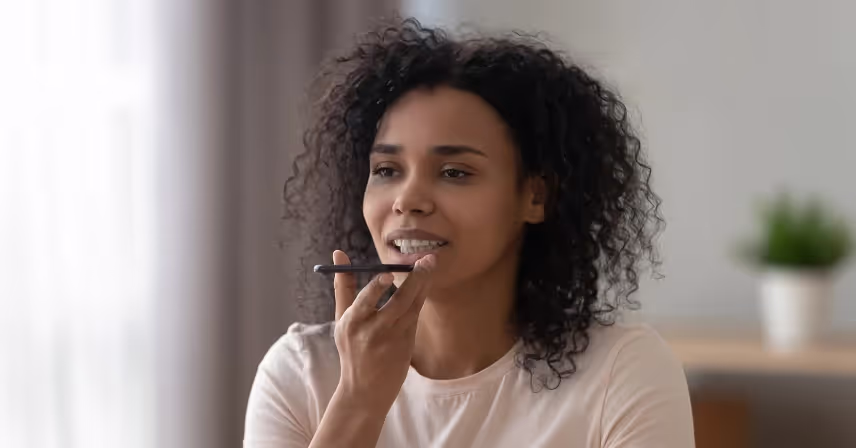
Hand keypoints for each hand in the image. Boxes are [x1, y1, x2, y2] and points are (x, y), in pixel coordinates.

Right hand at [331, 250, 434, 414]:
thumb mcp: (341, 320)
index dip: (376, 288)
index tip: (388, 274)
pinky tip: (426, 283)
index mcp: (351, 323)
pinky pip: (415, 315)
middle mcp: (371, 332)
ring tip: (430, 263)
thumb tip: (339, 253)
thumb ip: (343, 286)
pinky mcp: (405, 345)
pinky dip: (420, 297)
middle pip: (398, 301)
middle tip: (426, 260)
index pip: (363, 301)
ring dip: (423, 284)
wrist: (365, 390)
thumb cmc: (352, 348)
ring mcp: (391, 340)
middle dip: (415, 278)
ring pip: (411, 306)